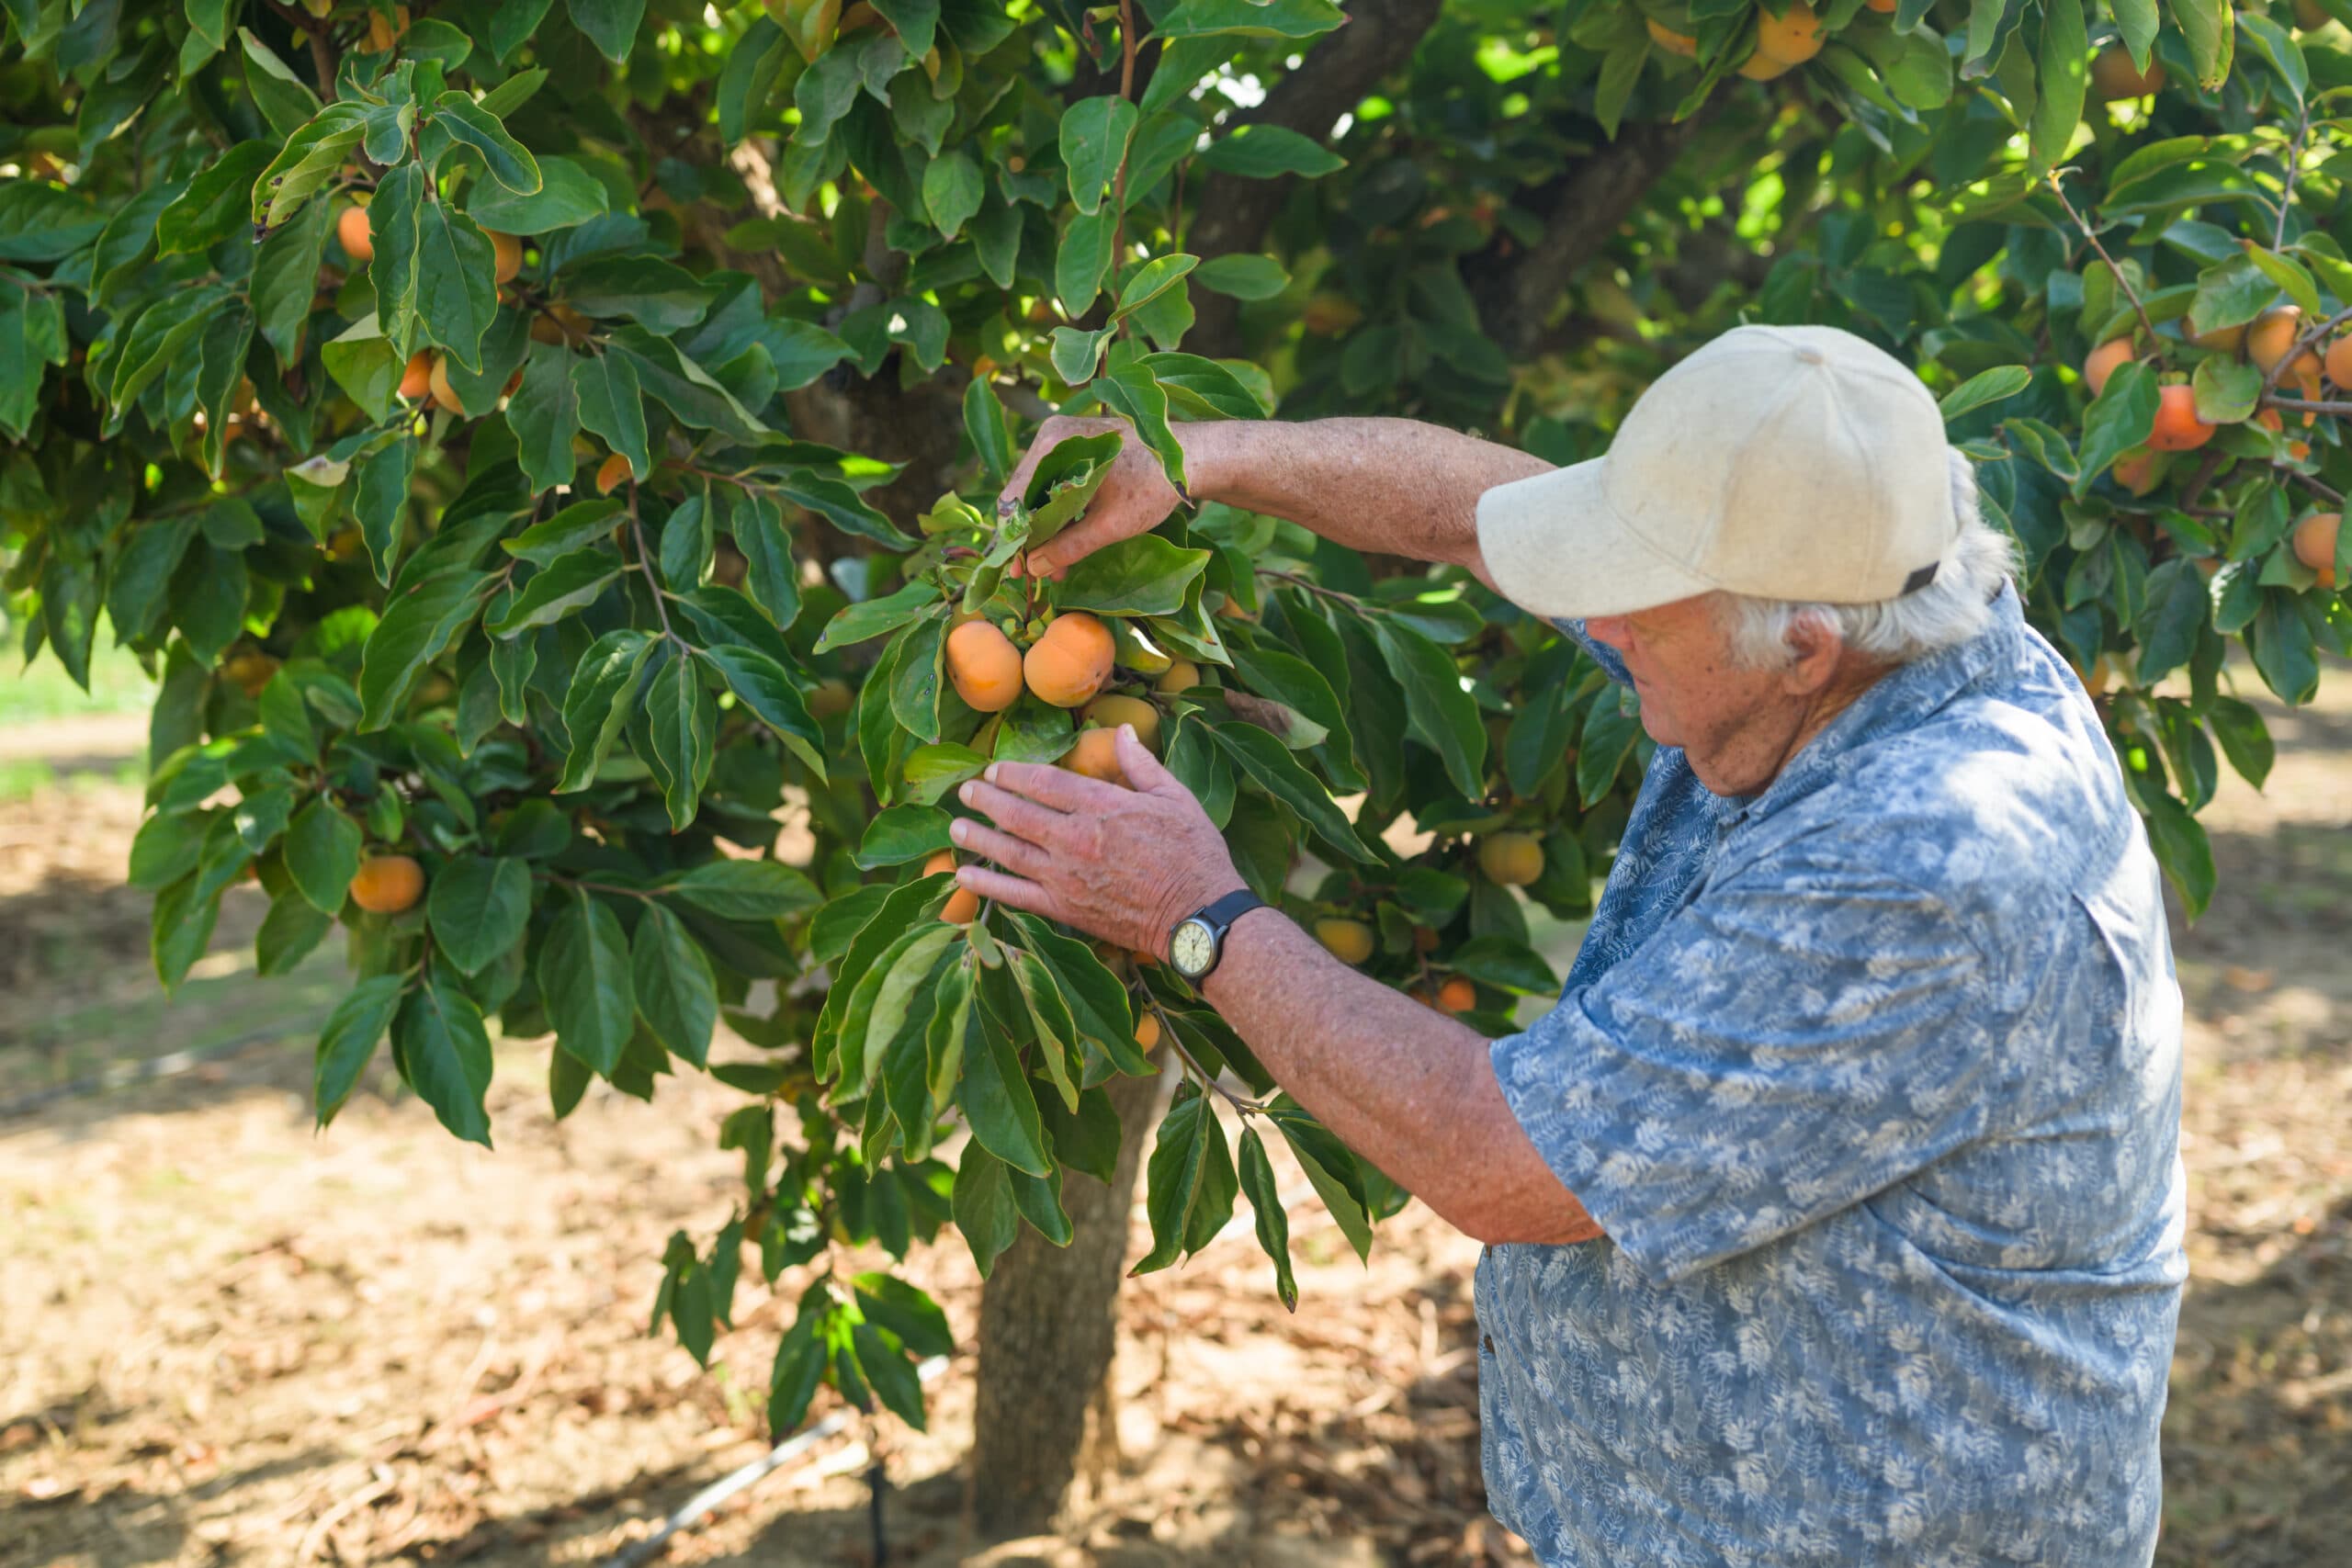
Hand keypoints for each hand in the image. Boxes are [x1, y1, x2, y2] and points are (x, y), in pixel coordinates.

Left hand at [948, 726, 1243, 956]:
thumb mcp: (1174, 797)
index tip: (995, 768)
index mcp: (1102, 807)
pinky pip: (1015, 895)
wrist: (1196, 915)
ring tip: (955, 827)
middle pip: (1018, 813)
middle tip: (967, 791)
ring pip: (1009, 851)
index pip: (1045, 782)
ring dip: (978, 838)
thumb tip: (1122, 730)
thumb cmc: (1193, 853)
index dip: (1014, 773)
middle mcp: (1076, 839)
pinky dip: (986, 886)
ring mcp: (1065, 876)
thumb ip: (1141, 764)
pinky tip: (963, 876)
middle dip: (987, 799)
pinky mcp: (1064, 909)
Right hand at [999, 414, 1189, 579]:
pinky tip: (1066, 546)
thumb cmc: (1154, 486)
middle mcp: (1052, 437)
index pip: (1016, 497)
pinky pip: (1057, 485)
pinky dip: (1060, 515)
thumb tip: (1034, 569)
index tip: (1013, 570)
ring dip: (1046, 530)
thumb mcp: (1111, 524)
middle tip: (1032, 575)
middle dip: (1030, 537)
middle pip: (1025, 495)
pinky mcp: (1078, 449)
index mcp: (1054, 446)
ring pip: (1041, 494)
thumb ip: (1069, 547)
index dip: (1013, 538)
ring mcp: (1064, 440)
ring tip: (1053, 569)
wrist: (1192, 457)